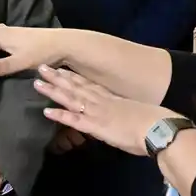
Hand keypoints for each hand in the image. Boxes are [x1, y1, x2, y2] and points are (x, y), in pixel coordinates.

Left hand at [33, 65, 176, 157]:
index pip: (87, 83)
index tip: (59, 67)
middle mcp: (100, 101)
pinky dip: (60, 115)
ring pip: (70, 98)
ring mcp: (96, 112)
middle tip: (40, 67)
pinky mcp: (95, 126)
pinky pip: (74, 120)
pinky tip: (45, 111)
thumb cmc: (151, 122)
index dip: (72, 75)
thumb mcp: (133, 111)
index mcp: (110, 97)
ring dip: (53, 90)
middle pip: (75, 86)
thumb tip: (117, 112)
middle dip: (57, 77)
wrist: (158, 128)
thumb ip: (121, 110)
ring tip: (37, 82)